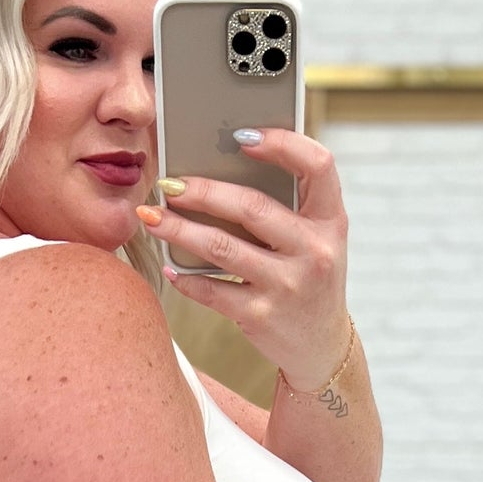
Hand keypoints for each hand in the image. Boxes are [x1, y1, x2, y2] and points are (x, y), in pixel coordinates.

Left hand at [135, 128, 351, 390]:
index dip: (282, 143)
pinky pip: (212, 290)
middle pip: (252, 208)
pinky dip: (185, 277)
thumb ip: (287, 204)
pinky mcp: (261, 316)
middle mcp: (315, 251)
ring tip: (151, 217)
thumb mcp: (315, 238)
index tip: (241, 135)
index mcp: (331, 220)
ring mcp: (288, 286)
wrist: (320, 346)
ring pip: (222, 248)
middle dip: (202, 191)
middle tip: (169, 184)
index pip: (318, 165)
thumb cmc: (309, 277)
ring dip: (180, 230)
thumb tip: (221, 165)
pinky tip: (169, 264)